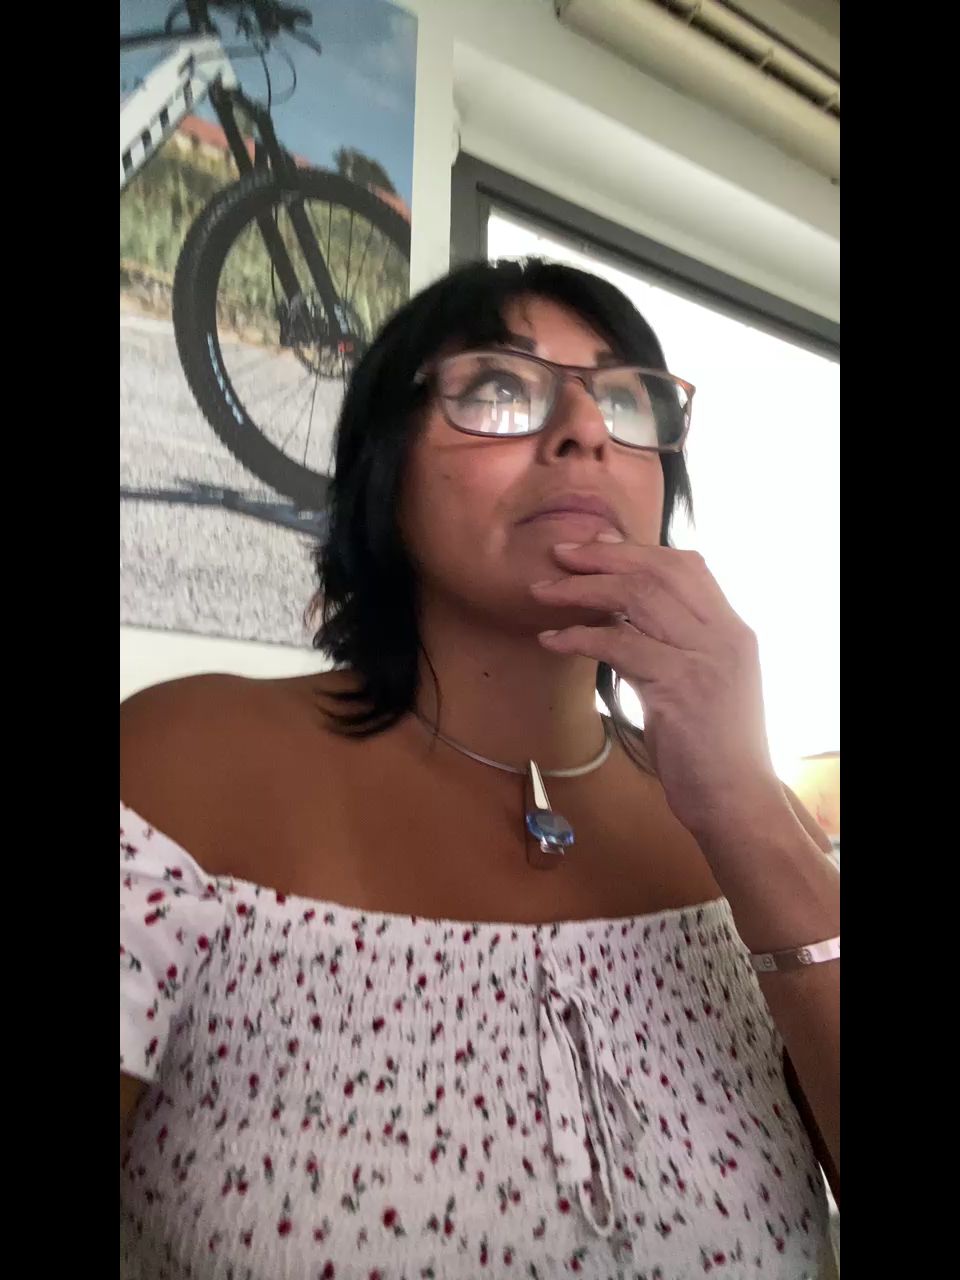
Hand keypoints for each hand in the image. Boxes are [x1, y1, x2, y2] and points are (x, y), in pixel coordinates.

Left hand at [532, 537, 788, 841]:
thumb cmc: (712, 749)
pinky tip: (552, 640)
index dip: (637, 549)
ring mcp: (704, 659)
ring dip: (582, 589)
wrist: (736, 800)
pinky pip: (619, 644)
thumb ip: (677, 646)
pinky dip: (579, 637)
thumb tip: (630, 617)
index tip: (595, 544)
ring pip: (637, 598)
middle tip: (560, 553)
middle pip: (658, 572)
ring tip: (544, 591)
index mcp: (733, 631)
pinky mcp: (678, 688)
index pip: (687, 566)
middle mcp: (724, 636)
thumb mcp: (705, 684)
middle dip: (603, 557)